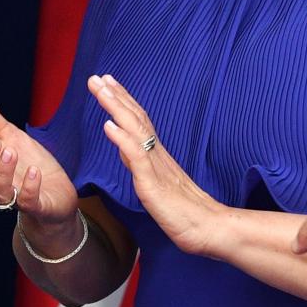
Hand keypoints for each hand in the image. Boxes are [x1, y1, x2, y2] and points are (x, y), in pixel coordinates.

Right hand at [0, 90, 79, 244]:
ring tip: (11, 151)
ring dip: (3, 172)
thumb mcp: (10, 137)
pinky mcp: (38, 207)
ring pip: (0, 193)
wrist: (58, 190)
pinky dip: (29, 188)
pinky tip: (33, 171)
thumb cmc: (29, 164)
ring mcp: (17, 200)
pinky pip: (29, 202)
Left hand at [89, 73, 226, 255]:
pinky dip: (122, 139)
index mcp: (158, 156)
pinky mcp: (154, 185)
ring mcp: (156, 168)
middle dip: (115, 96)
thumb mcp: (155, 185)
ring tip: (101, 90)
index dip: (122, 101)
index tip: (108, 83)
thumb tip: (123, 149)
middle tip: (97, 77)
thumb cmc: (186, 213)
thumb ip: (140, 165)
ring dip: (116, 108)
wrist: (209, 229)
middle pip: (135, 119)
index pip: (138, 121)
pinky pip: (137, 158)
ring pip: (135, 131)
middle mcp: (158, 155)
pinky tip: (109, 126)